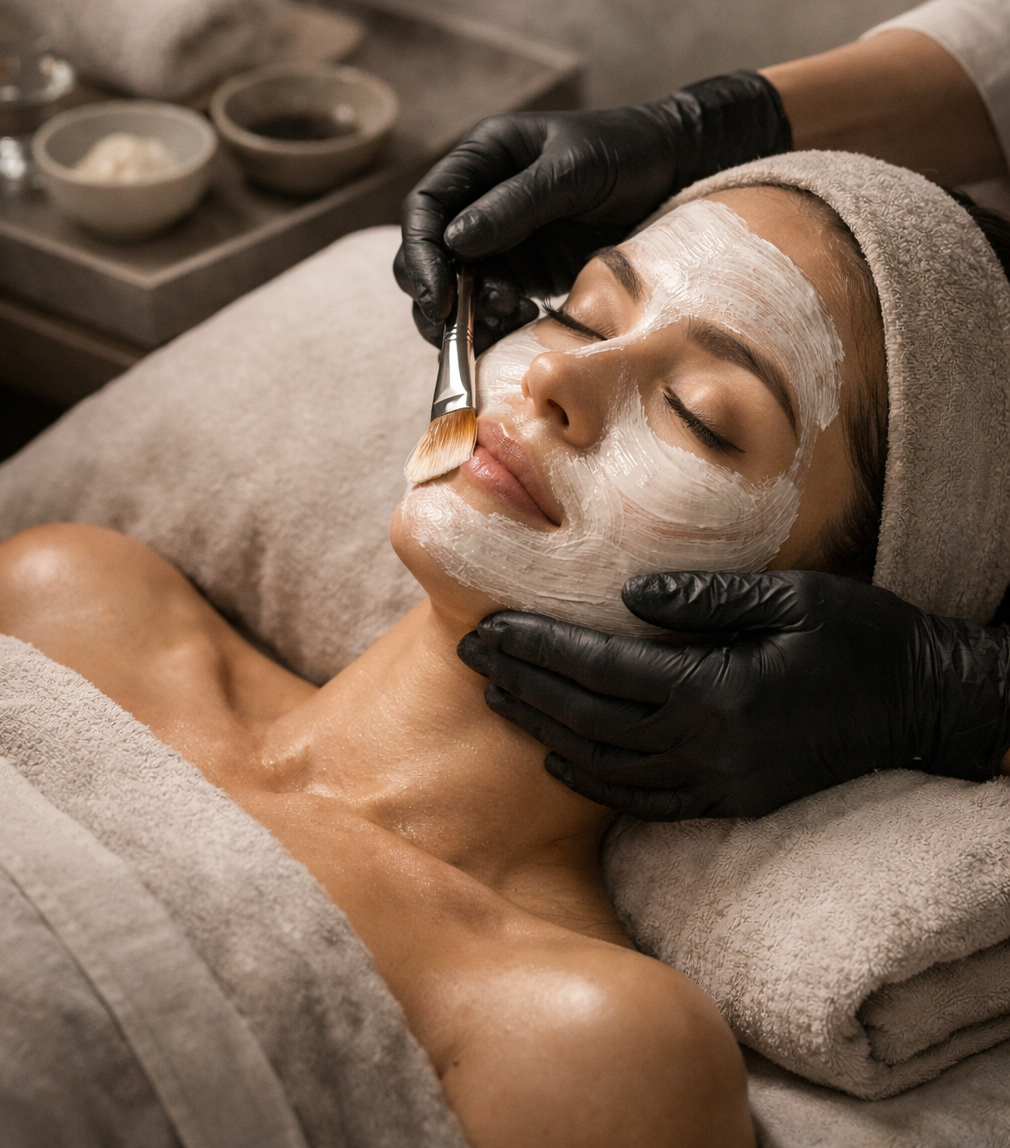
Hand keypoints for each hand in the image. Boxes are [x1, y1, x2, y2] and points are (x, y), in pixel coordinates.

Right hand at [395, 71, 789, 350]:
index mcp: (482, 158)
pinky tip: (523, 321)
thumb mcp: (574, 170)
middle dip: (438, 293)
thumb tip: (454, 241)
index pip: (425, 208)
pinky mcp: (527, 270)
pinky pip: (493, 303)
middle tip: (459, 326)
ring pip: (458, 287)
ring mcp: (502, 238)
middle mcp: (481, 199)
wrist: (679, 170)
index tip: (437, 296)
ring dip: (468, 313)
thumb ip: (516, 203)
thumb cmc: (628, 152)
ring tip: (507, 317)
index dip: (420, 254)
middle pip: (430, 254)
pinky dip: (496, 321)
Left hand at [457, 571, 1009, 819]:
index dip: (537, 647)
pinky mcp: (732, 800)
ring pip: (606, 764)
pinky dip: (593, 780)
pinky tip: (558, 757)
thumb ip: (705, 598)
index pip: (600, 670)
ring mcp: (719, 783)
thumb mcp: (793, 597)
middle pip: (588, 719)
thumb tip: (626, 594)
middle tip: (471, 654)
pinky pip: (645, 800)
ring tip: (497, 696)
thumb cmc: (862, 638)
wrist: (924, 705)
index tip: (490, 625)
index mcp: (717, 691)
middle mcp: (708, 747)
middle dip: (523, 683)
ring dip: (543, 729)